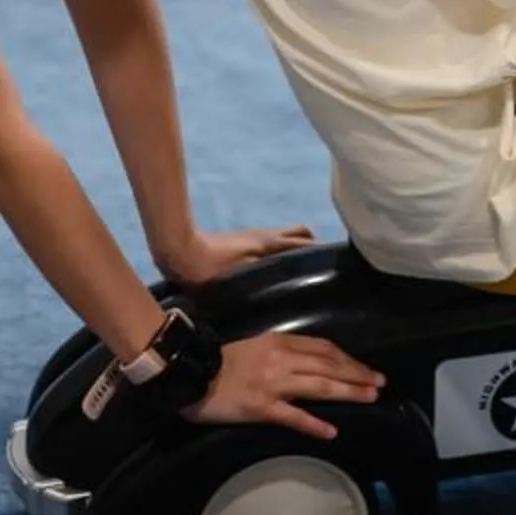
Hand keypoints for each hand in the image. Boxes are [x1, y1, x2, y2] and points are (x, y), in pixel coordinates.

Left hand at [157, 224, 318, 285]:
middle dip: (314, 247)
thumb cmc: (210, 267)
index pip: (307, 242)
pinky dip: (282, 251)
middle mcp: (266, 236)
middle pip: (301, 234)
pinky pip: (273, 243)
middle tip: (319, 271)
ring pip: (286, 237)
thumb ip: (266, 275)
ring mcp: (255, 237)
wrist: (180, 251)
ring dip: (297, 248)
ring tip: (301, 273)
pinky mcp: (244, 242)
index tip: (335, 268)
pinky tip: (277, 271)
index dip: (322, 253)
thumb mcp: (241, 275)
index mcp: (270, 243)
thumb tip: (292, 280)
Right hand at [185, 331, 385, 440]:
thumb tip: (311, 363)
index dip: (349, 359)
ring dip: (347, 392)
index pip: (324, 349)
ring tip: (369, 398)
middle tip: (380, 383)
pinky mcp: (261, 407)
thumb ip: (283, 352)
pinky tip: (331, 431)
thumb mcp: (257, 347)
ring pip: (319, 386)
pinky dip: (314, 424)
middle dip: (357, 375)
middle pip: (329, 365)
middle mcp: (281, 360)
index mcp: (280, 342)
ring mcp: (272, 384)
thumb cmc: (222, 362)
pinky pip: (293, 416)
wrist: (190, 374)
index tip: (366, 369)